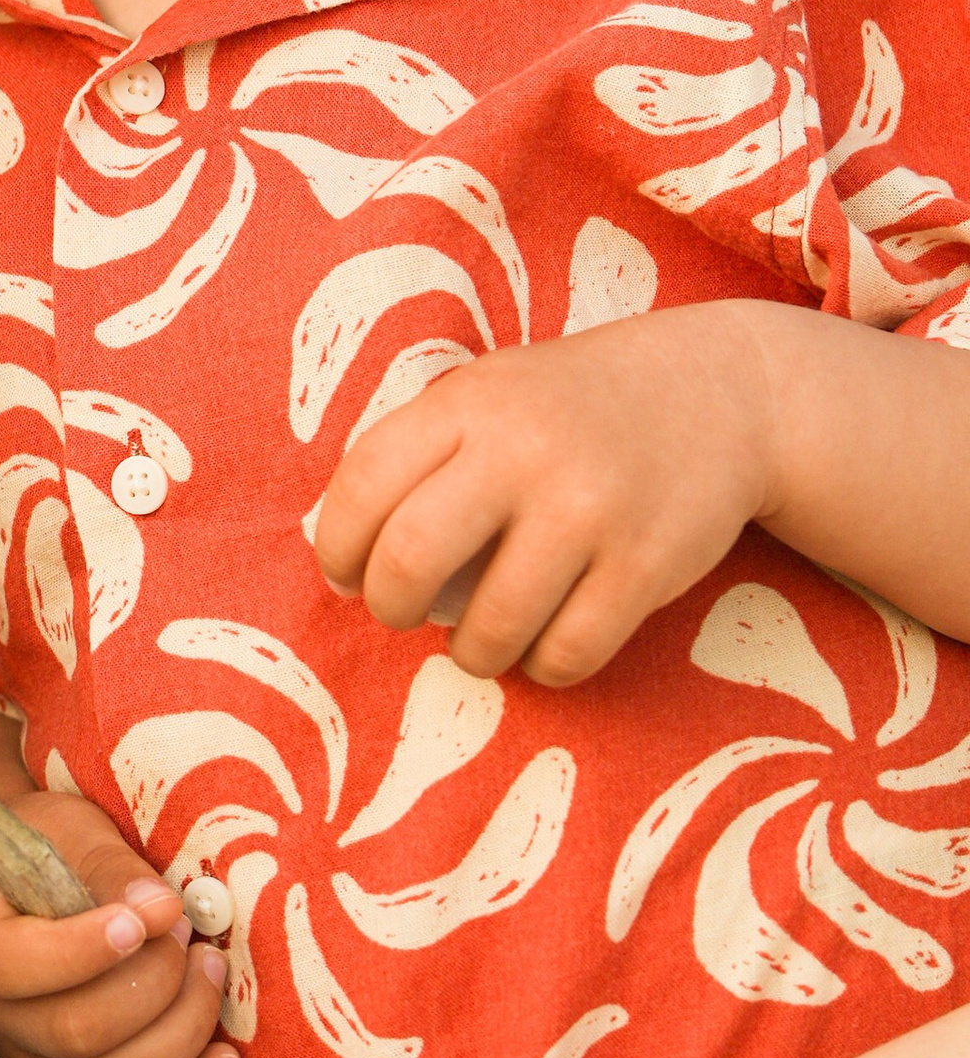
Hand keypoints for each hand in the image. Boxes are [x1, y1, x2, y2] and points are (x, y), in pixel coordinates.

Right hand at [0, 776, 237, 1057]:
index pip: (9, 965)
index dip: (81, 951)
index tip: (146, 918)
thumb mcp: (70, 829)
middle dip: (152, 985)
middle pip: (71, 1032)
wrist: (31, 875)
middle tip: (191, 936)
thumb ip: (108, 866)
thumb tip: (162, 911)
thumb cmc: (50, 843)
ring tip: (210, 972)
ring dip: (178, 1032)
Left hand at [312, 301, 789, 686]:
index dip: (337, 546)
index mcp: (471, 402)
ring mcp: (590, 511)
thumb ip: (424, 453)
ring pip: (490, 626)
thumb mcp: (492, 393)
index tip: (346, 574)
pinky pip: (567, 654)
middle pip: (410, 558)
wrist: (720, 392)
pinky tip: (543, 642)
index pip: (364, 482)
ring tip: (477, 638)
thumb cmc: (574, 405)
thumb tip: (347, 555)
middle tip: (399, 613)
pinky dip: (542, 665)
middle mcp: (524, 451)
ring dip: (469, 652)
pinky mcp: (647, 566)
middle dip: (387, 606)